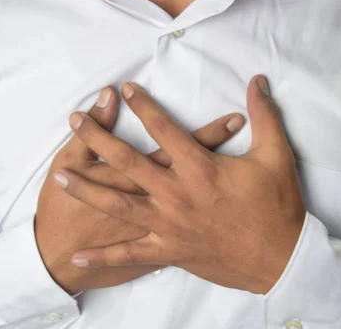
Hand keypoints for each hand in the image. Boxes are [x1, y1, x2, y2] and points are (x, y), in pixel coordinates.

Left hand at [54, 76, 305, 294]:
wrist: (281, 259)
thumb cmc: (278, 207)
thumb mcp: (276, 155)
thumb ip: (265, 115)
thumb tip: (257, 80)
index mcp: (200, 169)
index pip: (164, 128)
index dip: (142, 105)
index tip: (124, 88)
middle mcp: (176, 194)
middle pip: (127, 162)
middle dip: (98, 138)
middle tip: (75, 120)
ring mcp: (168, 225)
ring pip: (118, 204)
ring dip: (87, 189)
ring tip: (58, 175)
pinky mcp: (169, 251)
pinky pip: (130, 255)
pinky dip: (103, 256)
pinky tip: (77, 257)